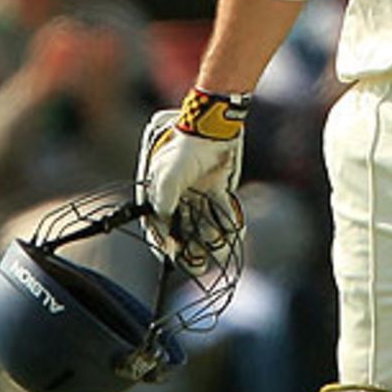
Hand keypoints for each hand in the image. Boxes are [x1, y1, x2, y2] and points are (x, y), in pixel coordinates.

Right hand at [138, 87, 248, 267]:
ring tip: (218, 244)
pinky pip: (223, 214)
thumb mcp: (168, 174)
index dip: (164, 243)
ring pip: (205, 226)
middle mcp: (178, 198)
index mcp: (158, 194)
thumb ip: (165, 201)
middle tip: (199, 264)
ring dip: (212, 238)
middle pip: (183, 232)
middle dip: (191, 250)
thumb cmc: (184, 147)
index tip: (174, 256)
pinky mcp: (219, 190)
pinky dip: (229, 224)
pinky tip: (235, 233)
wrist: (213, 126)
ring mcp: (199, 195)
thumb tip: (165, 226)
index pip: (157, 227)